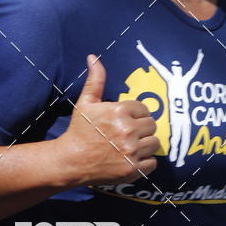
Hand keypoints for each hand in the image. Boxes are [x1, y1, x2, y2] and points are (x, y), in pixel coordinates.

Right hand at [52, 55, 159, 186]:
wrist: (70, 161)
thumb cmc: (79, 130)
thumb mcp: (85, 103)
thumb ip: (95, 80)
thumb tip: (93, 57)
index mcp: (119, 111)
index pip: (144, 109)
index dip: (134, 115)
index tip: (123, 122)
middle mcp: (127, 130)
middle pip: (152, 125)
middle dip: (141, 129)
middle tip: (126, 135)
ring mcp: (131, 151)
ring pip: (155, 143)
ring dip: (145, 145)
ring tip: (129, 147)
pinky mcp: (133, 169)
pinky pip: (153, 163)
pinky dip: (145, 163)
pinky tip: (130, 159)